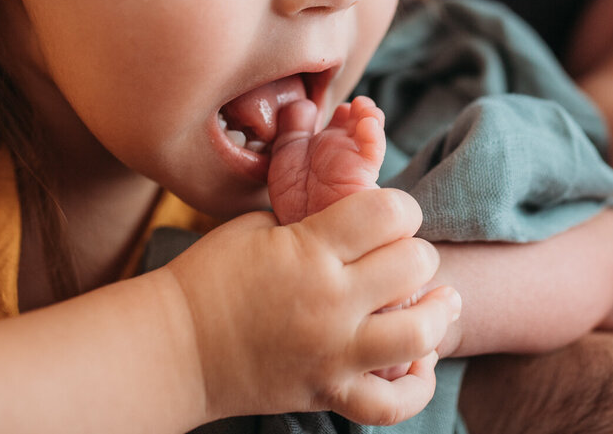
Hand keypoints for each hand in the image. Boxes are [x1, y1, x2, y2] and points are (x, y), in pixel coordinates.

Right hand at [163, 188, 461, 424]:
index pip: (390, 212)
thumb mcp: (258, 225)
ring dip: (436, 312)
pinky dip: (418, 386)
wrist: (172, 349)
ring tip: (440, 300)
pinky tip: (422, 360)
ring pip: (419, 334)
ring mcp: (332, 353)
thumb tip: (362, 214)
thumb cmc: (209, 277)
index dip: (401, 207)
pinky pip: (392, 405)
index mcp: (310, 249)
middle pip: (415, 264)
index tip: (390, 215)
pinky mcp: (328, 393)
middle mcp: (330, 302)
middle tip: (401, 255)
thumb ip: (315, 219)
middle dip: (416, 252)